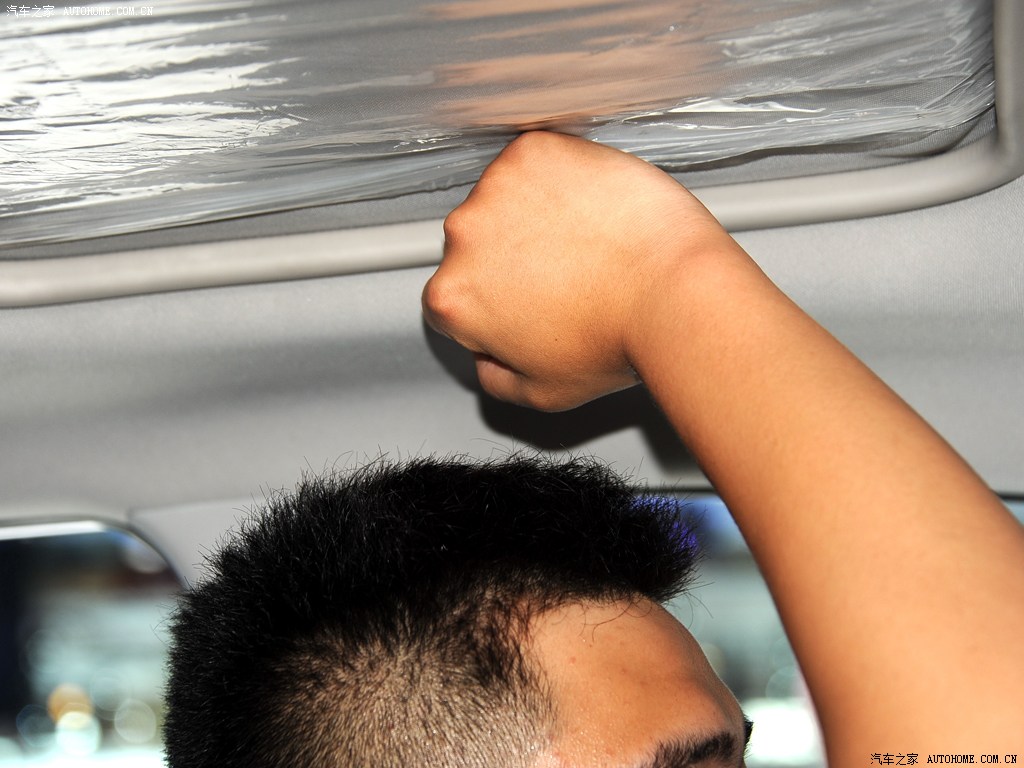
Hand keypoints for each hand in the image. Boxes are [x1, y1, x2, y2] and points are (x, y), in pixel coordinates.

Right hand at [422, 131, 730, 410]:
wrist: (673, 289)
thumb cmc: (617, 338)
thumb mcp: (542, 392)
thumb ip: (495, 379)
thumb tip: (487, 360)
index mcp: (454, 298)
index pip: (452, 299)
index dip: (491, 306)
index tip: (523, 305)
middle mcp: (464, 237)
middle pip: (474, 245)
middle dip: (509, 258)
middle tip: (563, 276)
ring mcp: (498, 187)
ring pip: (504, 199)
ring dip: (532, 214)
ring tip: (583, 241)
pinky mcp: (535, 151)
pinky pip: (535, 161)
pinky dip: (558, 177)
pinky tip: (589, 207)